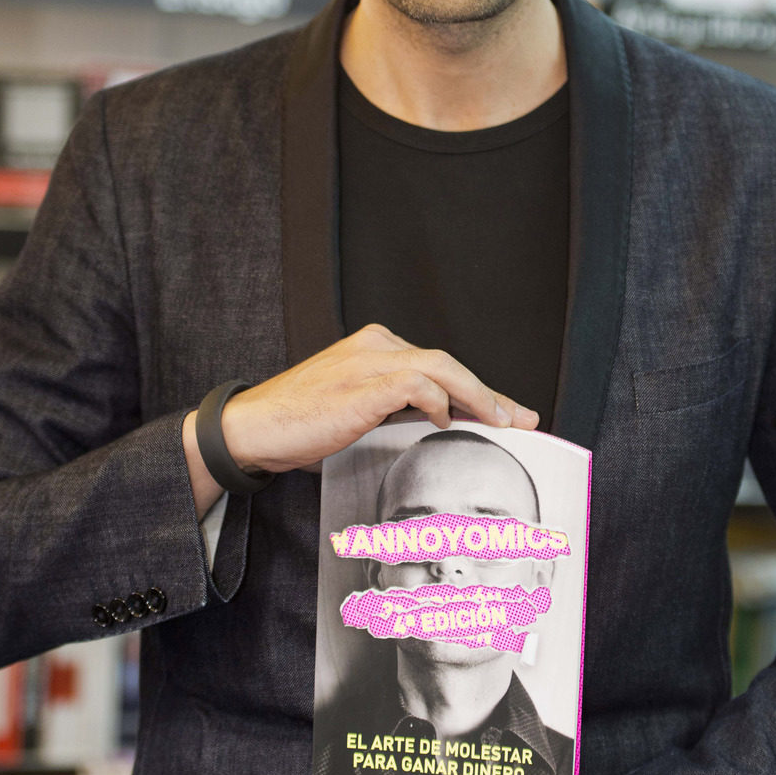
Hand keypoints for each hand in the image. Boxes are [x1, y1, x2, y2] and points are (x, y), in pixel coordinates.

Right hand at [190, 325, 538, 486]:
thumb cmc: (300, 423)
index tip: (508, 413)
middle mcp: (377, 346)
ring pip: (443, 367)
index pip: (440, 365)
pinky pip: (418, 383)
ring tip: (499, 423)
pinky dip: (438, 401)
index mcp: (376, 347)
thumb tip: (441, 423)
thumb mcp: (358, 409)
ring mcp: (370, 361)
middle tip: (521, 420)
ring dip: (478, 396)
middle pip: (449, 363)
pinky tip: (443, 420)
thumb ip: (396, 408)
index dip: (480, 391)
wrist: (253, 428)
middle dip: (491, 394)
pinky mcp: (364, 384)